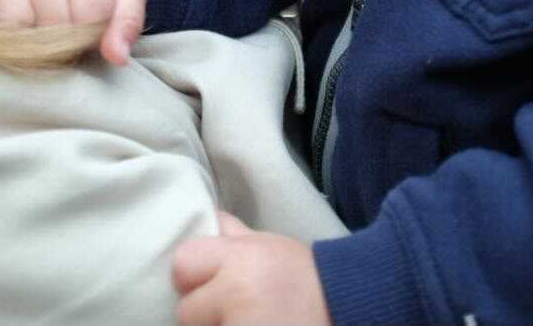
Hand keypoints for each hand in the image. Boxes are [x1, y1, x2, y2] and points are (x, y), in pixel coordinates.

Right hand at [0, 0, 145, 63]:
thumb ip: (128, 22)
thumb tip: (116, 56)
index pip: (83, 23)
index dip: (92, 36)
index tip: (95, 26)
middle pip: (50, 29)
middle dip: (64, 40)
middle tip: (71, 27)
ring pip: (13, 27)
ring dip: (30, 37)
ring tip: (45, 27)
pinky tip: (16, 26)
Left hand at [173, 212, 330, 324]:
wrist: (349, 308)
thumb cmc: (308, 281)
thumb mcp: (273, 247)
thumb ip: (237, 236)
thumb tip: (210, 217)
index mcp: (243, 258)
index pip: (184, 263)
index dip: (195, 277)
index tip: (214, 287)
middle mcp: (238, 293)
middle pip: (186, 310)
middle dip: (206, 313)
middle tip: (238, 311)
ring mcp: (242, 325)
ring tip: (253, 321)